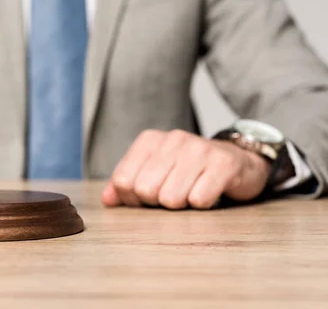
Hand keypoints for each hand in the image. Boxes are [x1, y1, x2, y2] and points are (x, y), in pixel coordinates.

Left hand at [101, 129, 270, 208]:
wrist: (236, 160)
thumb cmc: (188, 170)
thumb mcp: (154, 171)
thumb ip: (126, 184)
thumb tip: (107, 200)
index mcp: (150, 140)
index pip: (123, 180)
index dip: (133, 199)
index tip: (149, 196)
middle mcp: (173, 139)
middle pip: (145, 190)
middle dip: (157, 202)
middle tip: (173, 194)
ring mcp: (199, 149)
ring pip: (171, 198)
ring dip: (181, 204)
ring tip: (191, 191)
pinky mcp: (223, 164)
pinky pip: (199, 200)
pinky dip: (202, 204)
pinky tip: (209, 191)